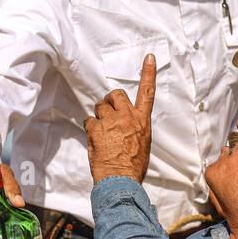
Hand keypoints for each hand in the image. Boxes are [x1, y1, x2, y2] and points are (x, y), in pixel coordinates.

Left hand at [85, 54, 156, 184]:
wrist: (121, 180)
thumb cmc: (133, 167)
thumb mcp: (143, 145)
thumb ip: (136, 130)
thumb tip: (128, 128)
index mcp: (142, 121)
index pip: (147, 92)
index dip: (148, 73)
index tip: (149, 58)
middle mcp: (128, 117)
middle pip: (116, 95)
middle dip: (110, 101)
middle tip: (108, 114)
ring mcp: (111, 122)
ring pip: (100, 107)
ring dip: (99, 116)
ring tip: (102, 132)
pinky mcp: (95, 129)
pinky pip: (89, 121)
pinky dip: (90, 129)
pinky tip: (95, 141)